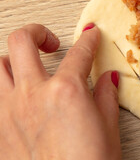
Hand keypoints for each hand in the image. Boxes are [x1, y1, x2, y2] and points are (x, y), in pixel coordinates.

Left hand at [0, 24, 120, 159]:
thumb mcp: (108, 128)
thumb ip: (106, 96)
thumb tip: (108, 79)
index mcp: (66, 91)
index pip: (79, 53)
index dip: (88, 39)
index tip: (90, 35)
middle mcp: (33, 94)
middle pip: (23, 42)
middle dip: (39, 32)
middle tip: (53, 42)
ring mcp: (10, 111)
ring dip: (14, 58)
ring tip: (29, 65)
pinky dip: (6, 88)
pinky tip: (21, 97)